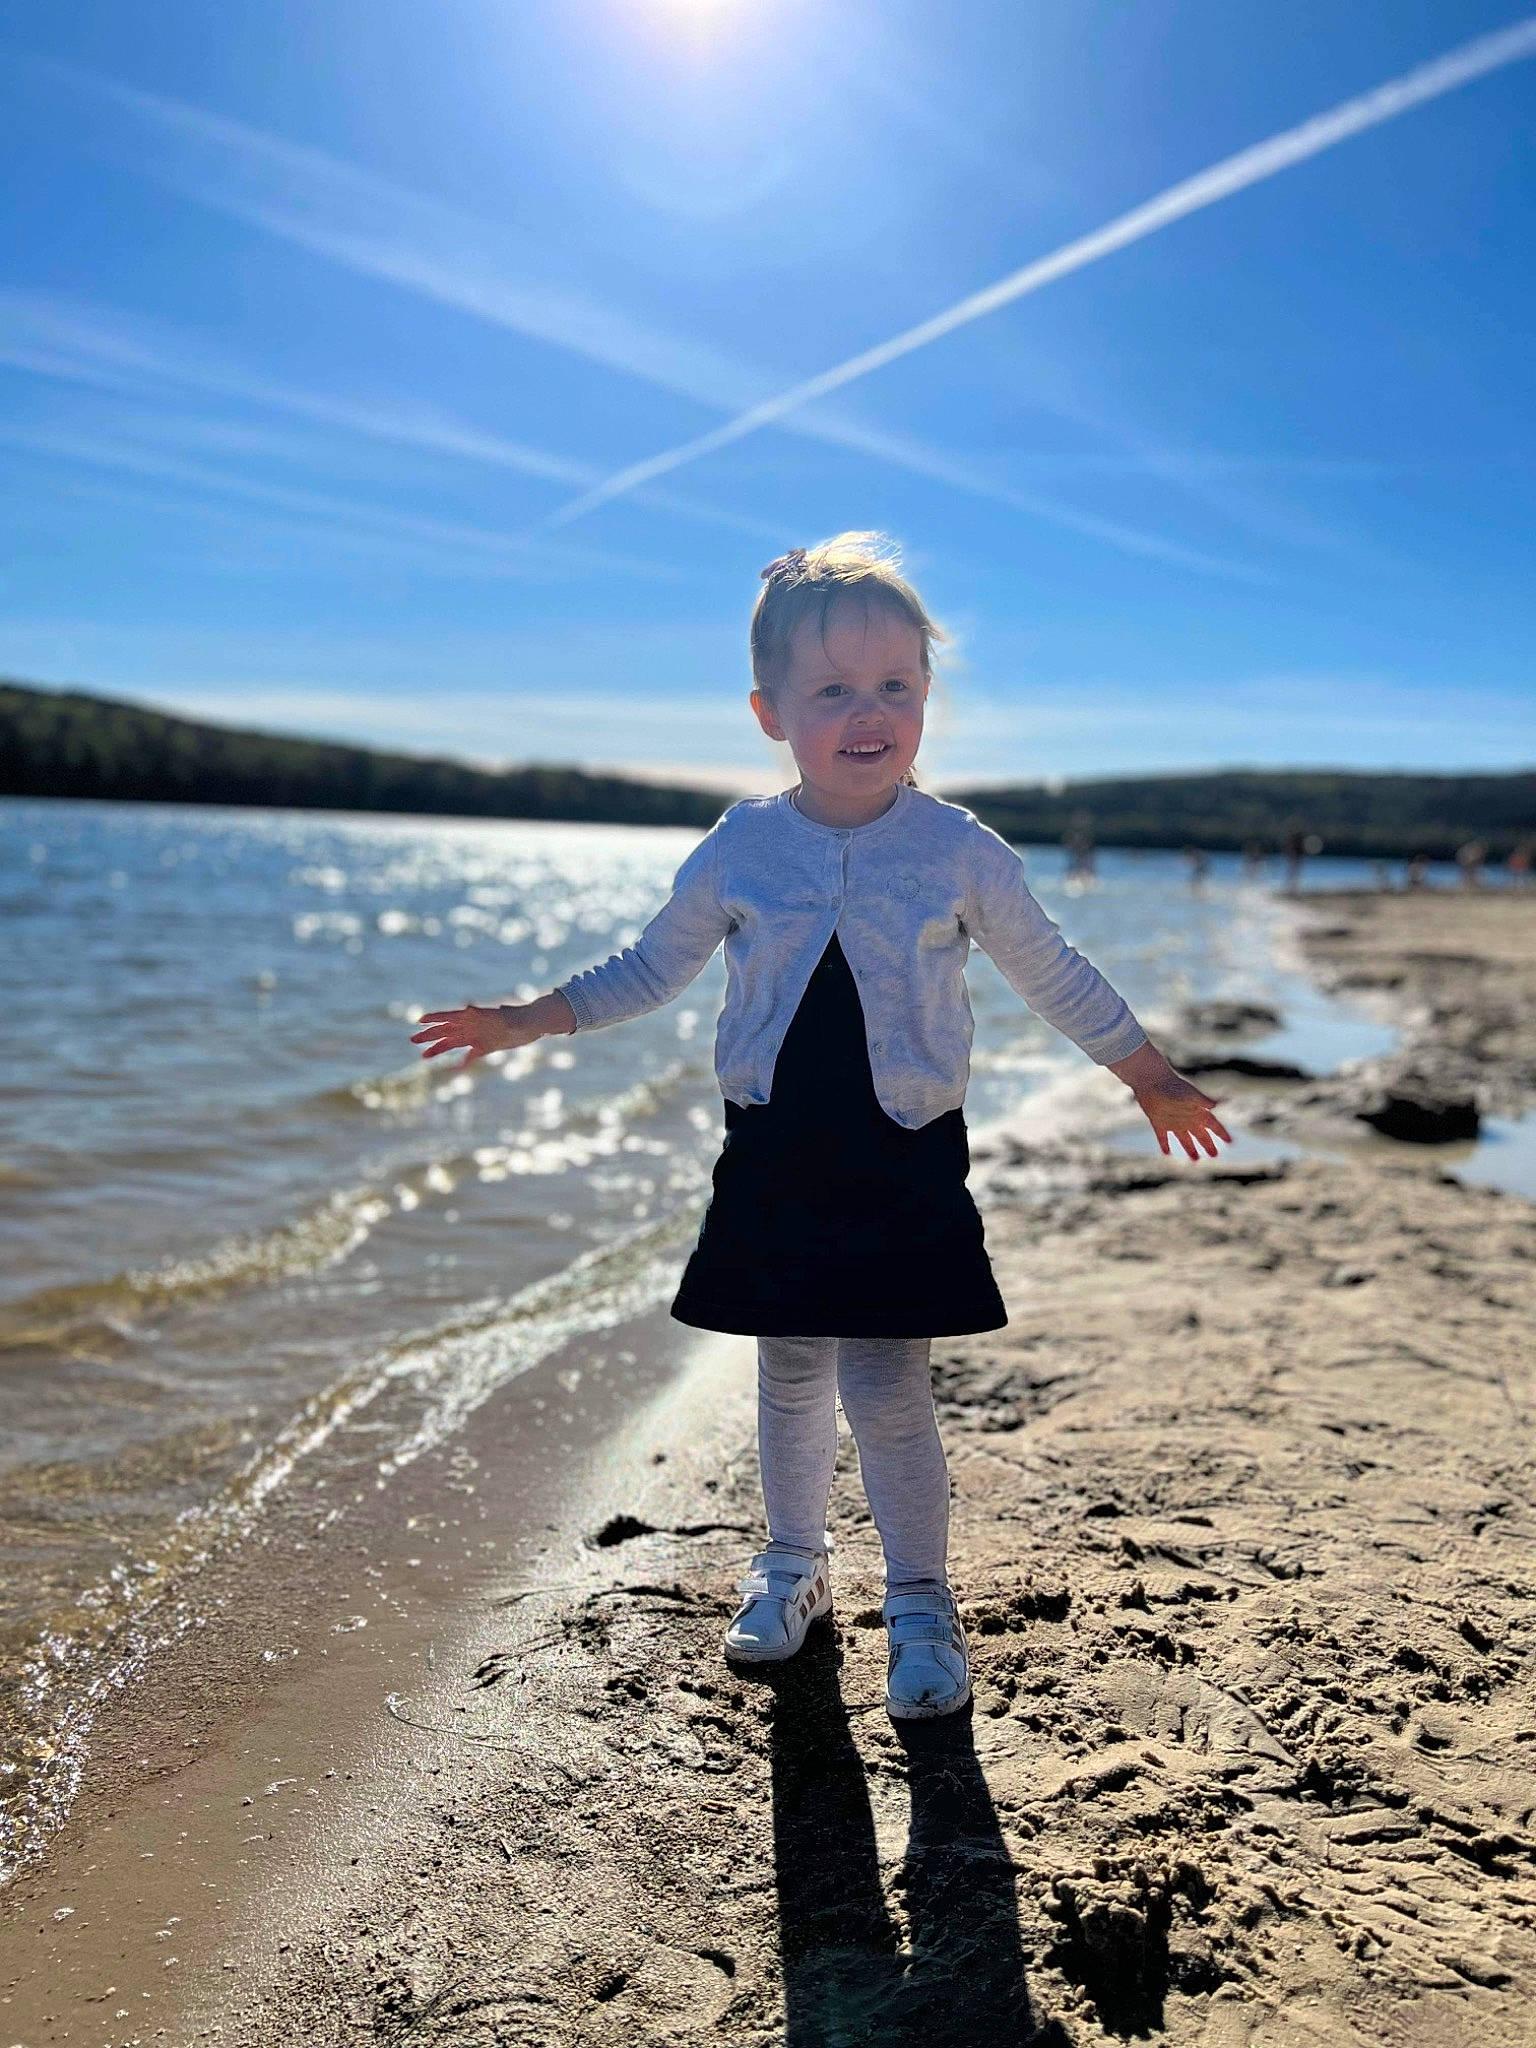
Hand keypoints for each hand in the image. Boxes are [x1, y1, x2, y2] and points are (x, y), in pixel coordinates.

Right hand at [410, 991, 575, 1067]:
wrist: (536, 1024)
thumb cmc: (524, 1018)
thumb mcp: (507, 1017)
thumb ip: (489, 1015)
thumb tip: (468, 1008)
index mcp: (476, 1017)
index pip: (451, 1016)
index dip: (435, 1018)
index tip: (419, 1020)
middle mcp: (474, 1026)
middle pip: (447, 1030)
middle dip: (429, 1035)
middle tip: (412, 1040)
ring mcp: (479, 1036)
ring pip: (453, 1043)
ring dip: (438, 1049)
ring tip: (422, 1057)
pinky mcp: (487, 1047)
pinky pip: (470, 1055)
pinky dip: (462, 1061)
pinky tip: (454, 1068)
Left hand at [1107, 1042, 1232, 1160]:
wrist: (1152, 1080)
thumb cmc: (1173, 1085)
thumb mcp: (1191, 1094)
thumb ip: (1204, 1100)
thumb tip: (1218, 1104)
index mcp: (1197, 1111)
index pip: (1213, 1124)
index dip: (1221, 1133)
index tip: (1230, 1141)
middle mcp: (1187, 1118)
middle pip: (1200, 1134)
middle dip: (1208, 1144)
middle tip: (1215, 1155)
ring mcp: (1173, 1121)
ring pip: (1184, 1139)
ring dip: (1190, 1148)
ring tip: (1196, 1159)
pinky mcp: (1159, 1123)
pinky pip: (1163, 1137)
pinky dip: (1164, 1144)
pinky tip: (1166, 1152)